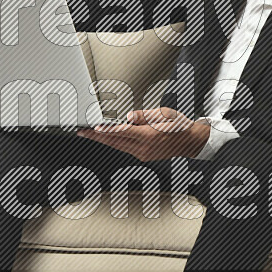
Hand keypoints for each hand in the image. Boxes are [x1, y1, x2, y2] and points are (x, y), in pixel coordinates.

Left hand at [77, 107, 211, 160]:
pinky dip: (114, 142)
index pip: (123, 133)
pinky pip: (124, 149)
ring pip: (118, 146)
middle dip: (97, 136)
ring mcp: (143, 154)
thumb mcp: (163, 114)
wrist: (189, 141)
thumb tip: (129, 117)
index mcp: (149, 136)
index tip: (94, 128)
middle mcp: (144, 148)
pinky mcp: (143, 156)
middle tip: (82, 132)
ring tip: (89, 134)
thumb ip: (144, 116)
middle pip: (115, 142)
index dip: (107, 130)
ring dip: (103, 140)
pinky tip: (107, 137)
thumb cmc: (178, 125)